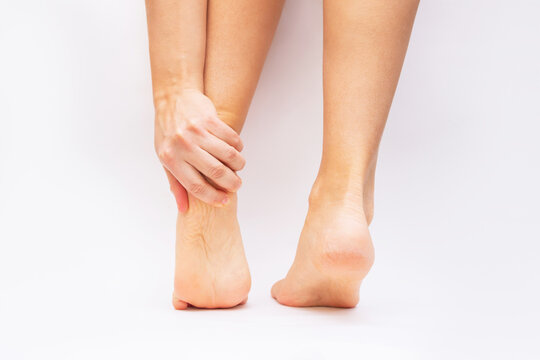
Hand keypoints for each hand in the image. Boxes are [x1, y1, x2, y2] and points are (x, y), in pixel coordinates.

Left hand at [154, 89, 244, 210]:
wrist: (172, 98)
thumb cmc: (167, 132)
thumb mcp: (164, 158)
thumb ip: (175, 184)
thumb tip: (184, 209)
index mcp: (171, 159)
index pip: (196, 186)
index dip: (213, 197)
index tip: (224, 202)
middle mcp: (183, 146)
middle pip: (216, 172)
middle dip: (231, 183)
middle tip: (237, 185)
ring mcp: (197, 132)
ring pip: (228, 155)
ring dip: (238, 165)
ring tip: (238, 168)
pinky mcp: (209, 119)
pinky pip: (231, 138)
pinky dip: (238, 147)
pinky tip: (236, 150)